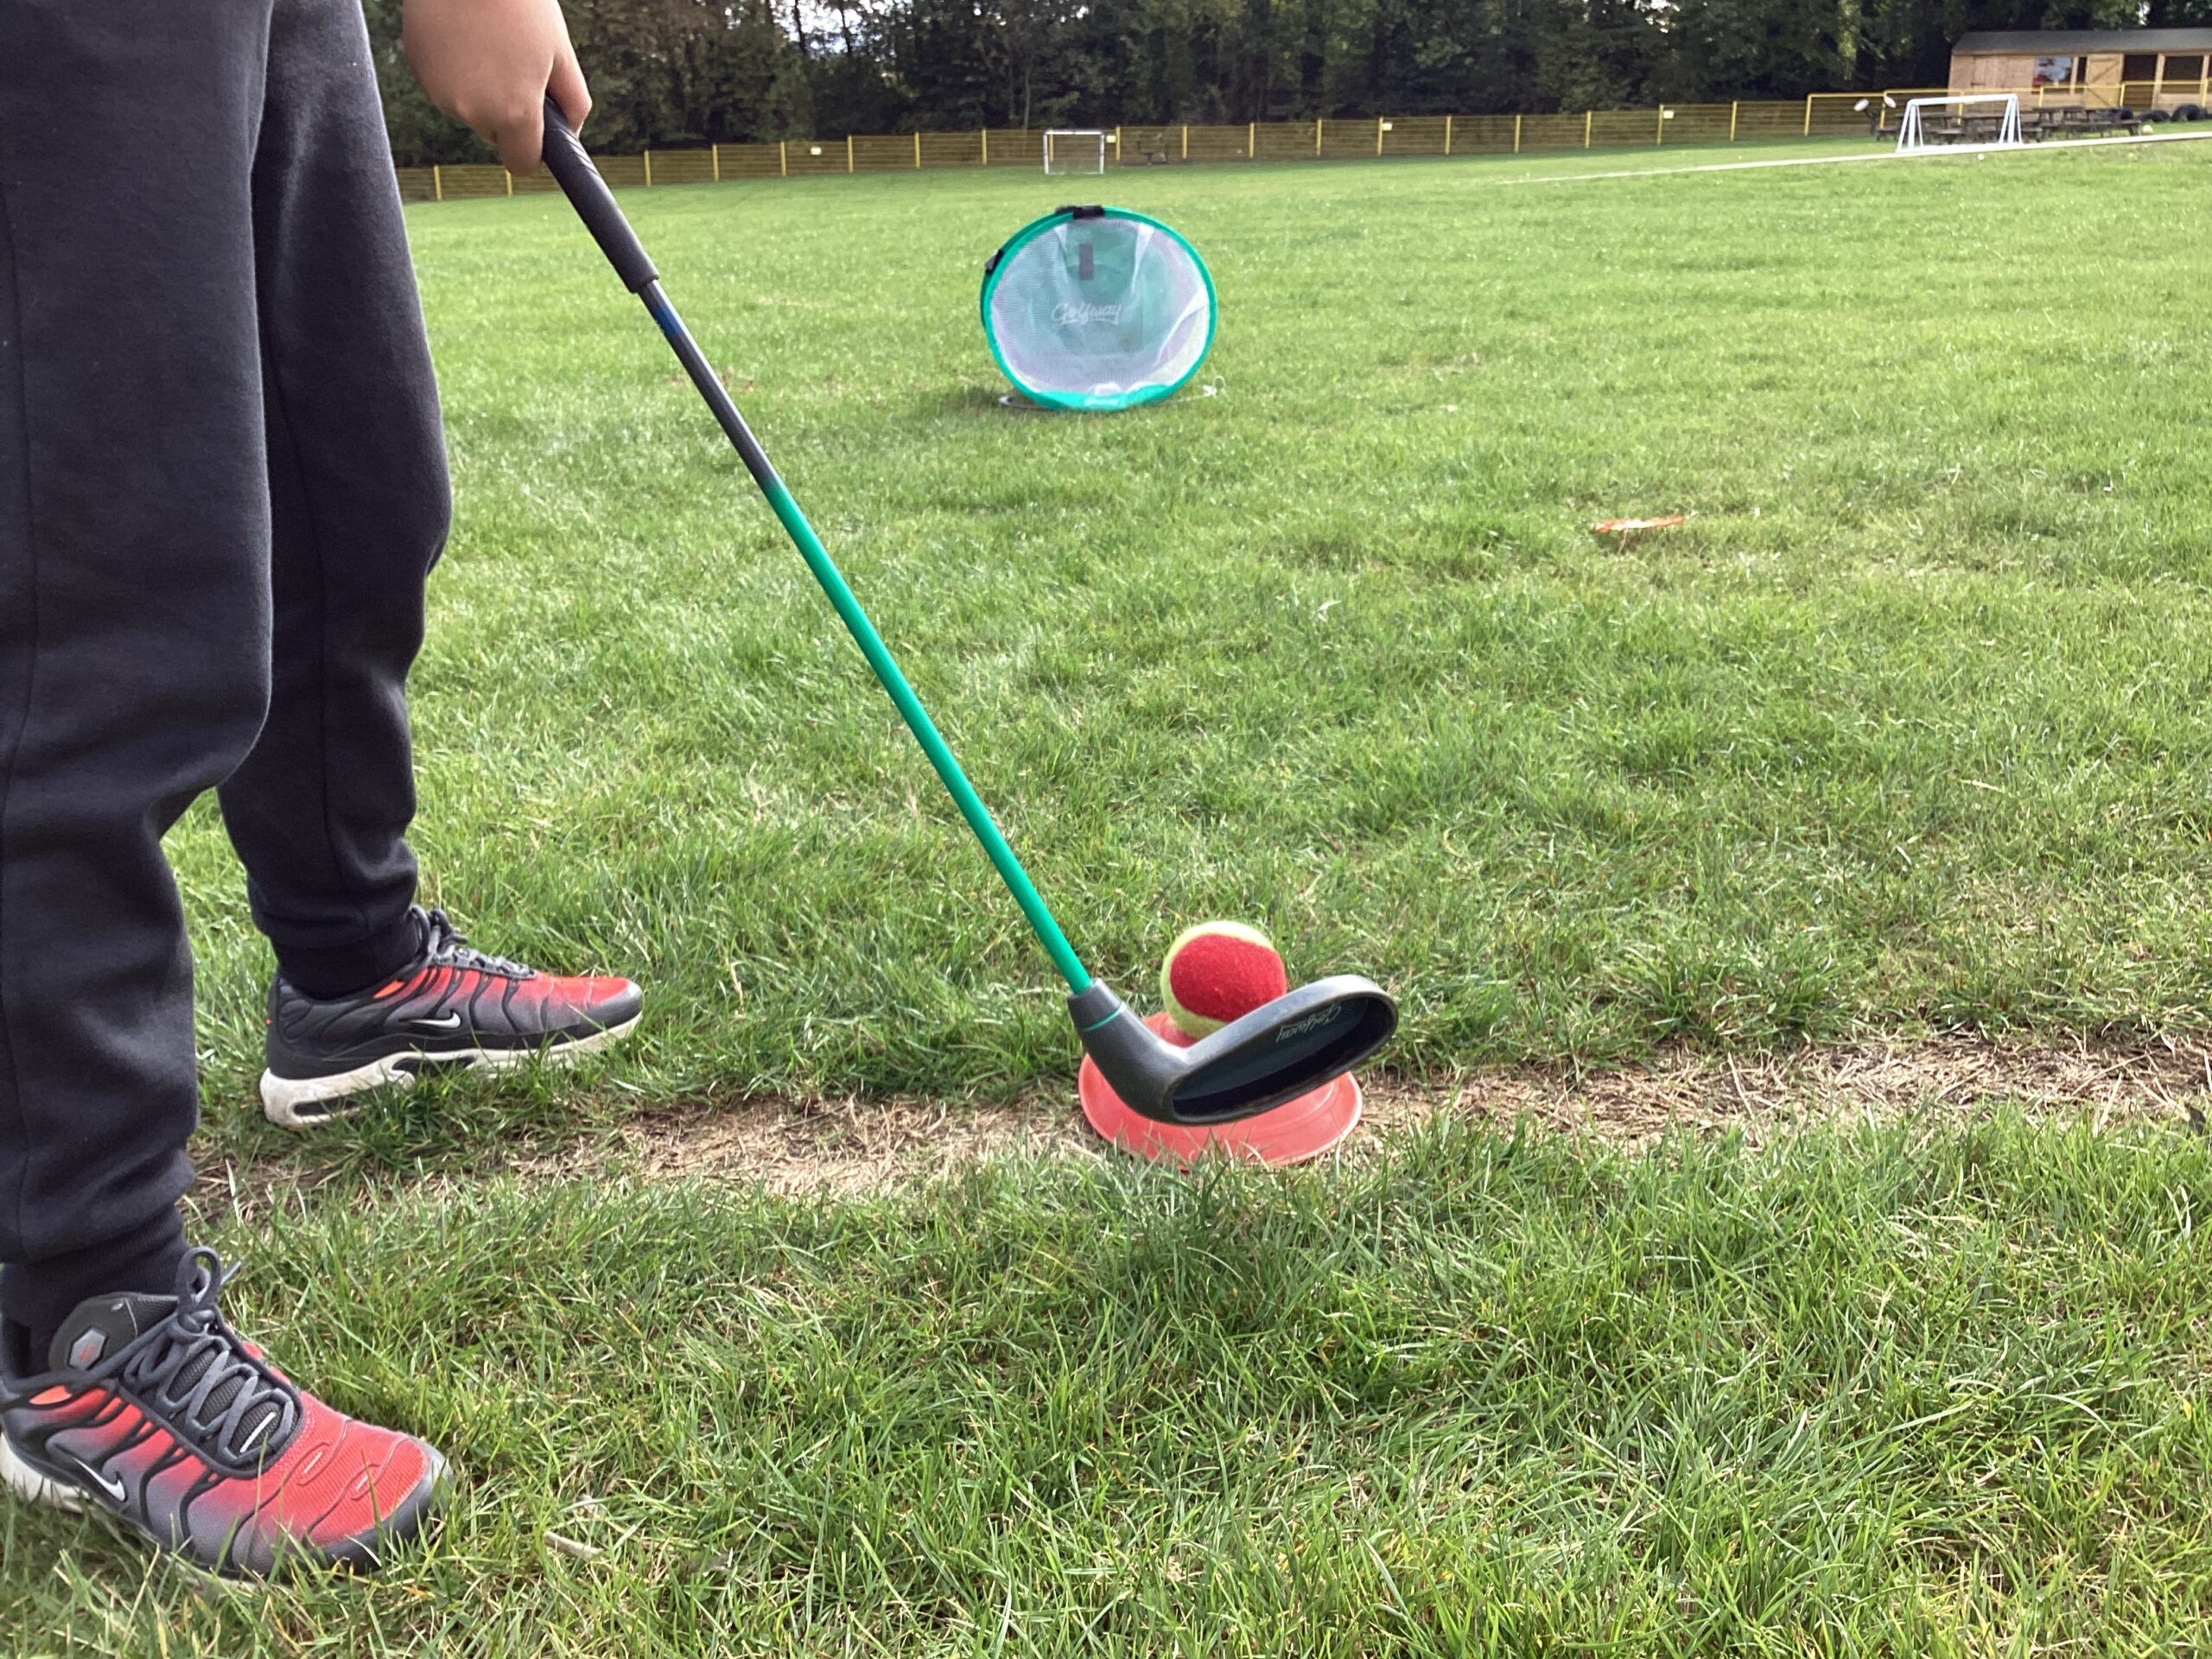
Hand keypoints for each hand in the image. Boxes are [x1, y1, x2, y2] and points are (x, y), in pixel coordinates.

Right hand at [402, 0, 589, 173]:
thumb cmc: (521, 4)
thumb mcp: (560, 52)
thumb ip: (573, 101)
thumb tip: (571, 132)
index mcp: (514, 113)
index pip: (522, 163)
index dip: (532, 150)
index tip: (537, 134)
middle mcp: (473, 112)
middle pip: (495, 134)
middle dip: (508, 111)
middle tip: (516, 64)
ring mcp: (440, 93)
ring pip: (470, 108)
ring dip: (481, 87)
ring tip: (490, 41)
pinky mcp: (419, 72)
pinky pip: (445, 85)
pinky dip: (456, 70)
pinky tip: (465, 35)